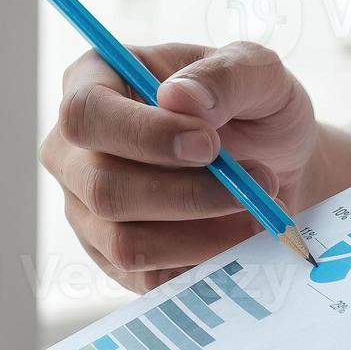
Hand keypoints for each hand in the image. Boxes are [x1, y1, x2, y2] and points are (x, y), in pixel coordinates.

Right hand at [41, 41, 318, 290]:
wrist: (277, 167)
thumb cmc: (254, 109)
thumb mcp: (259, 73)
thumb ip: (227, 74)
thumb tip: (179, 97)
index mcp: (93, 83)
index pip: (85, 113)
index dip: (143, 134)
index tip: (209, 144)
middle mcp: (74, 150)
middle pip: (101, 186)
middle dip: (187, 193)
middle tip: (254, 183)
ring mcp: (86, 209)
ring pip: (123, 240)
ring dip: (202, 233)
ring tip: (257, 210)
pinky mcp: (112, 260)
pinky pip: (148, 276)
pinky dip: (204, 261)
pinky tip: (239, 235)